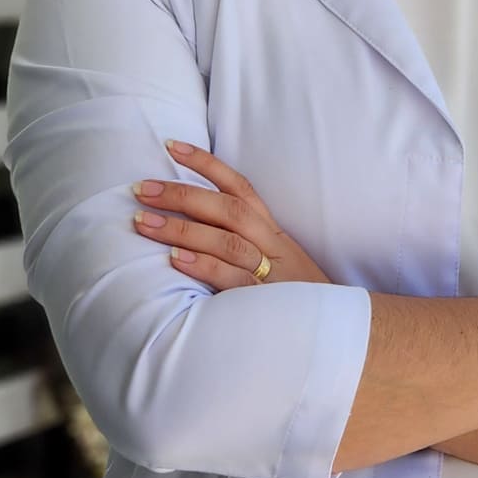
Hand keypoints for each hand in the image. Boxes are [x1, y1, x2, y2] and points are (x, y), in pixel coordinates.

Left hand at [132, 140, 331, 287]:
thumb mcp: (276, 264)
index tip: (171, 146)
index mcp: (273, 232)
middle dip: (182, 195)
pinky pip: (234, 280)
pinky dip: (205, 267)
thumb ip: (241, 245)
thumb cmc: (297, 300)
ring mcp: (272, 273)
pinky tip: (176, 259)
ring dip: (182, 228)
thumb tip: (193, 227)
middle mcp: (272, 245)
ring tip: (144, 222)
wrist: (337, 331)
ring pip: (227, 241)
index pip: (240, 187)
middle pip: (227, 209)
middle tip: (140, 189)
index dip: (207, 164)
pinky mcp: (268, 302)